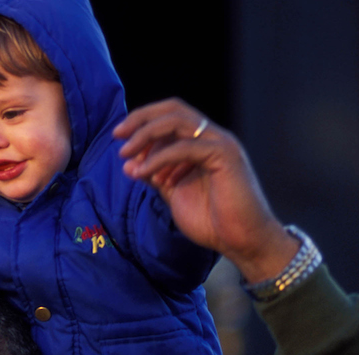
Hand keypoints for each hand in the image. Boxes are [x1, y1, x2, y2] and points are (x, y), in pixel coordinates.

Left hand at [113, 99, 298, 282]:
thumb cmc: (212, 220)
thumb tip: (127, 163)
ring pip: (178, 121)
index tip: (119, 139)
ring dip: (146, 134)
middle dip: (141, 119)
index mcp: (200, 143)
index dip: (142, 122)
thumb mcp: (173, 193)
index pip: (169, 116)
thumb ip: (153, 176)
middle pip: (173, 109)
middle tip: (117, 134)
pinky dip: (159, 157)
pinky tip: (143, 172)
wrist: (241, 241)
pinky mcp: (225, 155)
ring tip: (125, 153)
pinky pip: (185, 146)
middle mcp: (212, 137)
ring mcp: (220, 143)